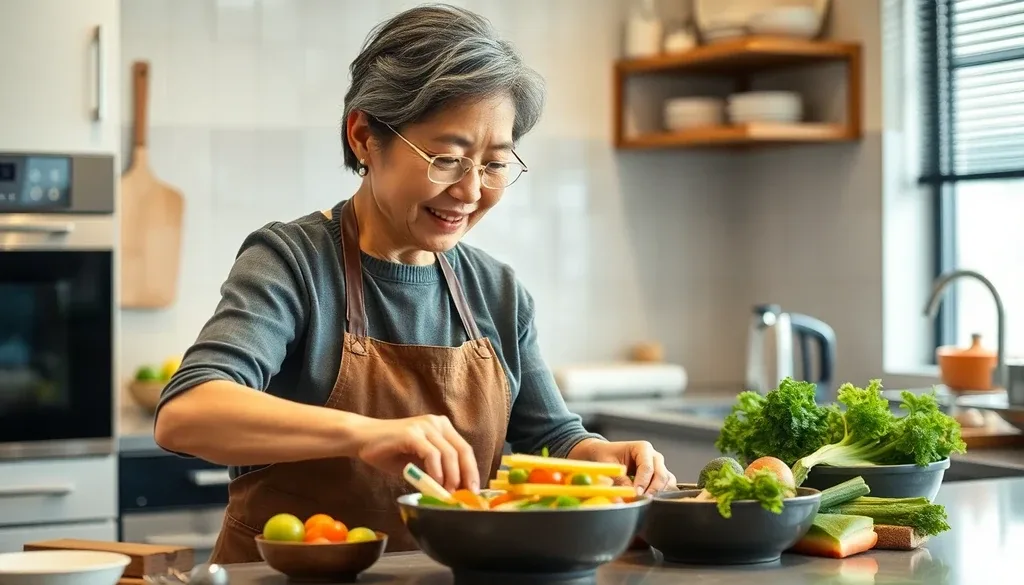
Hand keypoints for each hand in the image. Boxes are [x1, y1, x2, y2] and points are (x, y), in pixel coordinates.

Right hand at [353, 414, 479, 491]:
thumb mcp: (419, 461)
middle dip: (466, 476)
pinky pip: (431, 454)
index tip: (474, 491)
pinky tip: (433, 483)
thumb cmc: (391, 451)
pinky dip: (436, 471)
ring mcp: (424, 426)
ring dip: (451, 477)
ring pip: (449, 454)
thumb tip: (455, 489)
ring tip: (446, 493)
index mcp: (442, 427)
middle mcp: (437, 423)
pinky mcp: (412, 433)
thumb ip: (437, 468)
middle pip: (462, 451)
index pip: (465, 449)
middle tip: (464, 495)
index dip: (472, 471)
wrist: (362, 438)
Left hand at [571, 439, 675, 494]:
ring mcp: (659, 466)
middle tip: (642, 500)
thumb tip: (626, 496)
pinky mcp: (660, 476)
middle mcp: (654, 456)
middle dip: (653, 490)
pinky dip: (661, 494)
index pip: (647, 467)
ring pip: (667, 481)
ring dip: (658, 493)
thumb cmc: (607, 455)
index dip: (642, 482)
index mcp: (643, 448)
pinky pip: (667, 486)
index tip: (636, 493)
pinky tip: (650, 499)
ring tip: (645, 500)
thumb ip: (619, 480)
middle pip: (661, 475)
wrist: (606, 453)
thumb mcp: (609, 465)